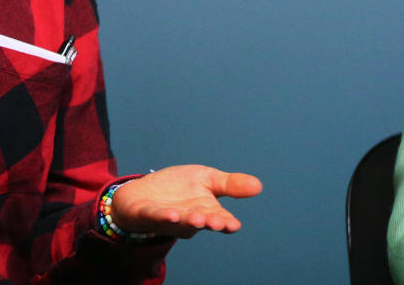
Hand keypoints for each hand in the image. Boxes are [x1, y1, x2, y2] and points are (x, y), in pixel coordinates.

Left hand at [109, 165, 261, 237]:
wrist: (145, 190)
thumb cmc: (179, 188)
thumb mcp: (206, 179)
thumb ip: (229, 184)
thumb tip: (258, 185)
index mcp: (206, 210)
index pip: (219, 219)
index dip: (226, 222)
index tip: (233, 224)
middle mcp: (190, 218)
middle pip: (202, 221)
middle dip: (209, 221)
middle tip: (216, 222)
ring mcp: (169, 218)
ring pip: (181, 221)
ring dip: (188, 221)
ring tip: (196, 219)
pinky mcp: (148, 214)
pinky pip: (156, 216)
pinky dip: (164, 216)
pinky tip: (171, 214)